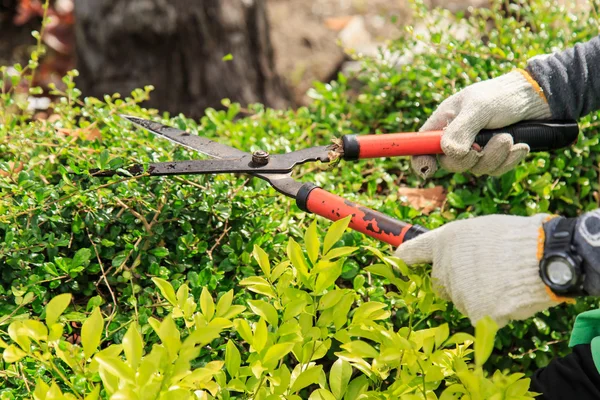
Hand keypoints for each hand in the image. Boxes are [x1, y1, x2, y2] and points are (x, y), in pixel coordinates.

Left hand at [395, 214, 563, 327]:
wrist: (543, 257)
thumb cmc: (519, 237)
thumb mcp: (484, 228)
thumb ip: (466, 246)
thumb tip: (465, 257)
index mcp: (445, 240)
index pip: (414, 250)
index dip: (405, 256)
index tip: (398, 258)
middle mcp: (444, 265)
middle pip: (441, 284)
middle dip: (457, 283)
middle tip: (486, 275)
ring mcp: (457, 290)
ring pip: (463, 301)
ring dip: (479, 297)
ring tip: (505, 281)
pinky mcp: (473, 312)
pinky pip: (481, 317)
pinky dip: (495, 313)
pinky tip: (510, 298)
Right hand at [413, 69, 551, 178]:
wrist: (537, 97)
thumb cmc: (502, 95)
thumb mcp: (478, 108)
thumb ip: (460, 131)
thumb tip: (450, 154)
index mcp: (443, 123)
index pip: (420, 147)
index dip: (420, 161)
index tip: (428, 171)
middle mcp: (455, 138)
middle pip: (450, 164)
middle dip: (472, 158)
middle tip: (486, 145)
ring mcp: (475, 149)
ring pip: (476, 169)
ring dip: (496, 156)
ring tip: (509, 138)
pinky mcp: (494, 156)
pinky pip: (495, 170)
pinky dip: (509, 160)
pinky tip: (520, 146)